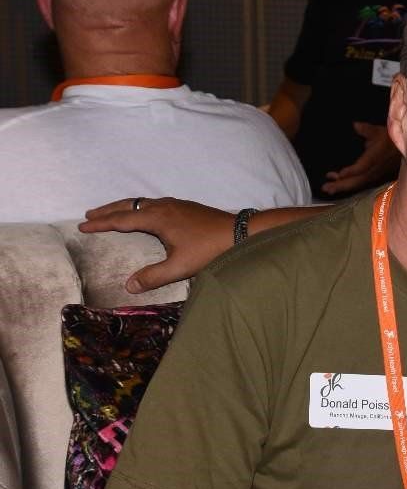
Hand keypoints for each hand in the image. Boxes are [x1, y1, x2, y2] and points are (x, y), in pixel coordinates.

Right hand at [80, 198, 233, 292]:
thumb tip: (129, 286)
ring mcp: (177, 204)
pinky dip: (141, 207)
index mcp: (158, 218)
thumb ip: (153, 277)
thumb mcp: (180, 267)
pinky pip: (156, 202)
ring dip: (125, 207)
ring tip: (113, 213)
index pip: (122, 219)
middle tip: (90, 214)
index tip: (82, 225)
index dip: (101, 223)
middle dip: (108, 210)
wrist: (241, 233)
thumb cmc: (210, 250)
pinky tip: (147, 214)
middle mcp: (164, 206)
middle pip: (129, 205)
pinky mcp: (187, 206)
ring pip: (143, 202)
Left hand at [321, 121, 400, 195]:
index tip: (340, 174)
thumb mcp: (379, 131)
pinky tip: (338, 182)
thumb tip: (355, 125)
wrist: (404, 150)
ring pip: (358, 184)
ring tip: (327, 188)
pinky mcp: (374, 178)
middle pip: (358, 181)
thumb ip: (367, 130)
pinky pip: (360, 183)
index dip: (352, 171)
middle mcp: (375, 170)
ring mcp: (375, 176)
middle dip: (341, 185)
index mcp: (376, 158)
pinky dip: (348, 184)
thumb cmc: (390, 139)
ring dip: (342, 186)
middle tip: (325, 188)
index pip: (363, 167)